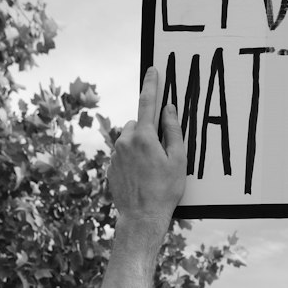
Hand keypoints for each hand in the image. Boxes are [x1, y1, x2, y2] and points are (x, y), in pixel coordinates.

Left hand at [107, 67, 185, 224]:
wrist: (141, 217)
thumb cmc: (165, 190)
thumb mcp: (178, 160)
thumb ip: (173, 131)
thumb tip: (169, 109)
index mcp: (144, 137)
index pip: (148, 102)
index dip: (151, 84)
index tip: (152, 69)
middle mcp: (125, 141)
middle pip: (138, 124)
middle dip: (149, 131)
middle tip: (161, 154)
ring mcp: (115, 154)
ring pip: (129, 139)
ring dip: (140, 146)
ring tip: (151, 170)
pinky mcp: (110, 166)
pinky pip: (123, 154)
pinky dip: (132, 160)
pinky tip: (141, 177)